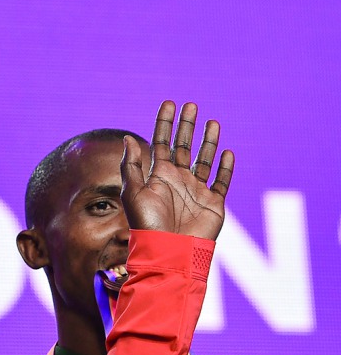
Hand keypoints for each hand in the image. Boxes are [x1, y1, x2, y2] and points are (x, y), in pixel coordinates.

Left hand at [121, 101, 233, 240]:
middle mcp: (177, 181)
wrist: (170, 251)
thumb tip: (127, 137)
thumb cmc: (148, 224)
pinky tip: (227, 152)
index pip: (161, 143)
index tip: (169, 103)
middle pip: (183, 146)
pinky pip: (221, 181)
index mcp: (157, 176)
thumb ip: (131, 165)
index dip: (164, 123)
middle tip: (192, 105)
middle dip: (187, 126)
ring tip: (212, 121)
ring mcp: (195, 191)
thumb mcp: (133, 192)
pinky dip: (225, 167)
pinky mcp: (212, 203)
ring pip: (204, 160)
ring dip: (208, 141)